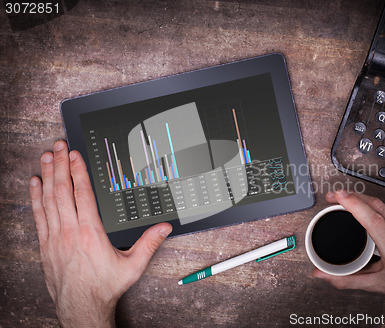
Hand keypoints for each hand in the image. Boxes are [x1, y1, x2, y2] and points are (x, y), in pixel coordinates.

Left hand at [29, 140, 171, 327]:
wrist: (81, 307)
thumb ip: (149, 244)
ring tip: (47, 157)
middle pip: (63, 191)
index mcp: (91, 233)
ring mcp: (55, 238)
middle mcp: (70, 232)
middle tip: (58, 146)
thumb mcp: (132, 266)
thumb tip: (164, 227)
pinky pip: (39, 215)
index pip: (82, 194)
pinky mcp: (46, 245)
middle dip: (61, 165)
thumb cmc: (104, 287)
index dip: (78, 171)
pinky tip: (35, 184)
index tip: (75, 155)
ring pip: (49, 200)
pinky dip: (36, 197)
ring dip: (48, 176)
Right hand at [314, 190, 384, 325]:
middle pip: (377, 206)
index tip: (339, 197)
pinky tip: (373, 214)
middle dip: (353, 197)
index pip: (375, 221)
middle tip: (335, 195)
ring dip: (364, 200)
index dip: (355, 205)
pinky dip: (380, 207)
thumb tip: (321, 274)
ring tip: (348, 202)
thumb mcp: (375, 284)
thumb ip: (344, 279)